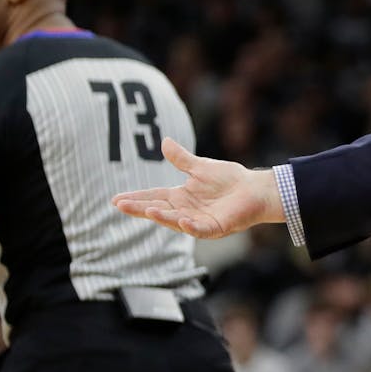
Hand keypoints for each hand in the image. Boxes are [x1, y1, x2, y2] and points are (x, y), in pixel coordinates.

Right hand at [111, 137, 282, 238]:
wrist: (255, 189)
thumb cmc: (230, 179)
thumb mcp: (200, 167)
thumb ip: (181, 159)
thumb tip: (164, 142)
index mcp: (181, 197)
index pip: (154, 197)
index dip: (136, 198)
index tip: (116, 199)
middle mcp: (186, 211)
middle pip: (159, 210)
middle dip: (140, 208)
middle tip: (121, 205)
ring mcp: (199, 221)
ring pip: (176, 221)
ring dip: (163, 217)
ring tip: (149, 210)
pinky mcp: (215, 228)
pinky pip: (200, 229)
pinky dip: (190, 226)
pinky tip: (181, 219)